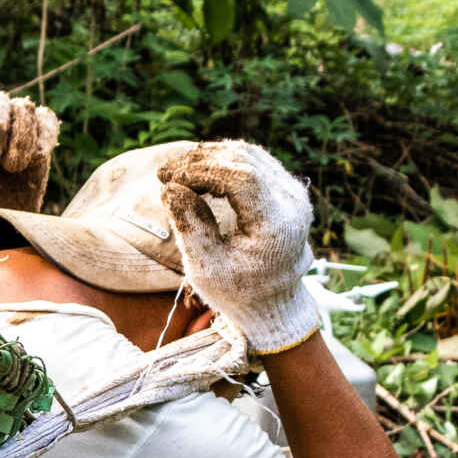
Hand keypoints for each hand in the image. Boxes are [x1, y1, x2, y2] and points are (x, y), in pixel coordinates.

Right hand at [158, 141, 320, 355]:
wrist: (273, 302)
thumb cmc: (237, 291)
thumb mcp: (206, 269)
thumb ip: (191, 227)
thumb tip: (170, 188)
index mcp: (278, 225)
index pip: (241, 177)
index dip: (201, 171)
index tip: (168, 179)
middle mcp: (293, 203)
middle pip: (244, 160)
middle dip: (200, 161)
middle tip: (163, 173)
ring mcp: (293, 193)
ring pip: (248, 155)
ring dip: (209, 158)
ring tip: (175, 172)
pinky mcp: (287, 189)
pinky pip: (254, 161)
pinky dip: (223, 161)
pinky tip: (196, 173)